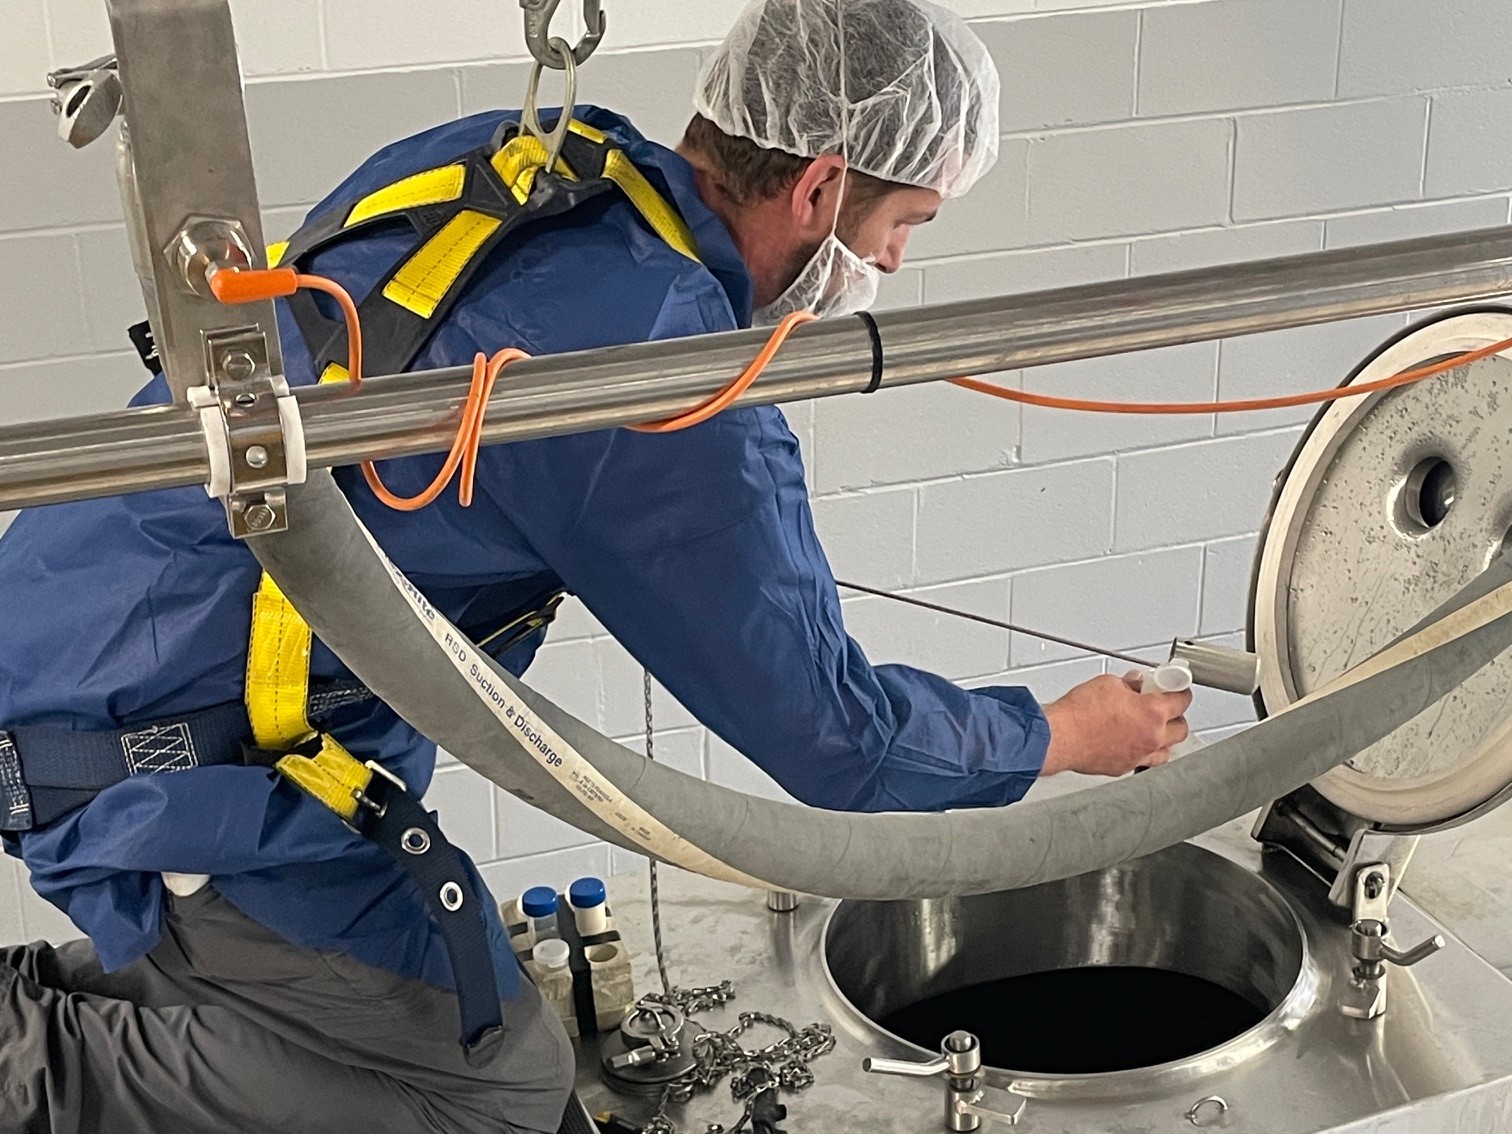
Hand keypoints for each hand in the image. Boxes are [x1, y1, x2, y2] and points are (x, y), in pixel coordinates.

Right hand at [1039, 671, 1191, 777]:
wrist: (1059, 737)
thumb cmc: (1079, 713)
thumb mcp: (1107, 684)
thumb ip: (1128, 684)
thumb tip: (1134, 684)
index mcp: (1152, 713)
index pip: (1182, 700)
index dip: (1180, 691)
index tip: (1175, 688)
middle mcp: (1151, 737)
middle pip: (1181, 729)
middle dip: (1175, 717)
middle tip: (1163, 707)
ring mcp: (1139, 756)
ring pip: (1167, 751)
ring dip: (1163, 739)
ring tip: (1151, 729)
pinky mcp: (1123, 767)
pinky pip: (1144, 762)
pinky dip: (1142, 753)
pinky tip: (1131, 743)